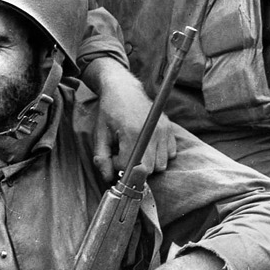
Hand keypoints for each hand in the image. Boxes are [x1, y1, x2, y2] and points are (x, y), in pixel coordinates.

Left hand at [89, 62, 175, 178]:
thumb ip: (102, 159)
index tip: (113, 156)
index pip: (132, 167)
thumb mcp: (100, 135)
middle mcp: (152, 132)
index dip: (120, 167)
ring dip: (148, 163)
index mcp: (132, 132)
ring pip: (161, 164)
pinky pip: (170, 154)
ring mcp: (163, 129)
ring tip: (135, 149)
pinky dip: (159, 155)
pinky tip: (146, 146)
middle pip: (150, 169)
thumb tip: (108, 179)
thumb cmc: (109, 112)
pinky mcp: (169, 128)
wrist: (123, 89)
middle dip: (135, 167)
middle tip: (123, 154)